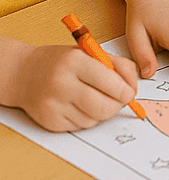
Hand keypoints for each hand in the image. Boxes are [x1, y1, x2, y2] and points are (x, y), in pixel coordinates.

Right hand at [5, 42, 137, 131]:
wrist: (24, 73)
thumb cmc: (64, 61)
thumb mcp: (91, 53)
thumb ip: (117, 65)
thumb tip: (133, 88)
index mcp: (75, 62)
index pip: (110, 82)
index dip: (125, 91)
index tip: (130, 93)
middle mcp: (62, 84)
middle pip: (103, 106)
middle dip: (118, 105)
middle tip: (120, 100)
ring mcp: (54, 105)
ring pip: (94, 119)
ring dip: (103, 112)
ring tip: (99, 99)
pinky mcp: (49, 121)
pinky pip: (80, 127)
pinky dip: (89, 119)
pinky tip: (82, 106)